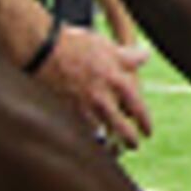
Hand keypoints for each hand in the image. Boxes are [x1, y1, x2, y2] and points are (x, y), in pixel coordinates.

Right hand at [37, 27, 149, 151]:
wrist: (42, 50)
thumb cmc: (75, 44)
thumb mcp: (106, 46)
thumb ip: (128, 57)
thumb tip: (146, 56)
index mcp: (116, 80)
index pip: (138, 108)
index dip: (145, 123)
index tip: (147, 132)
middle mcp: (102, 97)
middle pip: (122, 129)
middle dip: (129, 141)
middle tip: (133, 146)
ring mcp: (83, 106)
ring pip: (101, 133)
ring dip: (109, 141)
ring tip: (113, 147)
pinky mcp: (67, 110)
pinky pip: (82, 130)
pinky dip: (89, 136)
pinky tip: (90, 137)